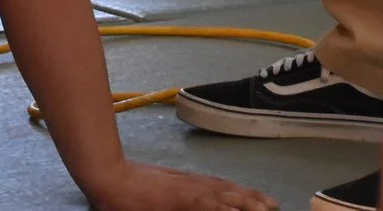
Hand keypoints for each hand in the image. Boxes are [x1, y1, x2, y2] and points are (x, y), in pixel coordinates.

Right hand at [78, 157, 276, 210]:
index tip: (263, 199)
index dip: (242, 193)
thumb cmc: (127, 186)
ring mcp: (184, 189)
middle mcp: (189, 183)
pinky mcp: (177, 197)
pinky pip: (204, 203)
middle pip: (227, 190)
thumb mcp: (157, 192)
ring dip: (245, 201)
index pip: (220, 187)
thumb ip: (175, 198)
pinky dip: (221, 207)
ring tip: (266, 208)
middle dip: (252, 198)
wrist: (107, 175)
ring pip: (221, 196)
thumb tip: (189, 201)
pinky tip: (236, 210)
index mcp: (186, 183)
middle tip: (274, 205)